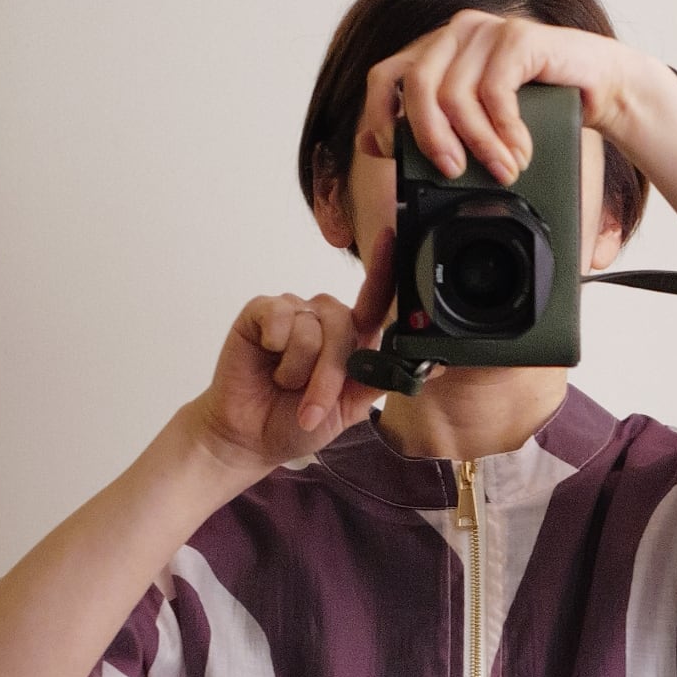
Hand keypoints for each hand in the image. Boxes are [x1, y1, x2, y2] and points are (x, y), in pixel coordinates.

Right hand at [187, 224, 396, 475]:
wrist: (251, 439)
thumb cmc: (296, 422)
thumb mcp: (349, 408)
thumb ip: (380, 381)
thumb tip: (424, 368)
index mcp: (351, 338)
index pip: (374, 300)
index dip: (384, 270)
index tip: (392, 237)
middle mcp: (324, 319)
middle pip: (343, 326)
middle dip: (328, 377)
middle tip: (310, 407)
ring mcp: (293, 311)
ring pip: (311, 329)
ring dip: (297, 371)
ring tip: (282, 384)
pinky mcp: (261, 311)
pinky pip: (279, 317)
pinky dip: (274, 346)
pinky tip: (265, 358)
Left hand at [355, 9, 637, 183]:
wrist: (601, 89)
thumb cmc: (540, 112)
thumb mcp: (479, 128)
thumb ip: (436, 132)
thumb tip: (375, 149)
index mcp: (437, 53)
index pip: (384, 77)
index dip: (380, 119)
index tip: (392, 157)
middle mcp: (455, 35)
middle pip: (416, 88)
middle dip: (430, 140)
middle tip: (454, 173)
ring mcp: (486, 33)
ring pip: (454, 96)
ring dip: (478, 146)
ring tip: (503, 171)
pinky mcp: (517, 38)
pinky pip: (494, 92)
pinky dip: (505, 133)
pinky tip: (520, 152)